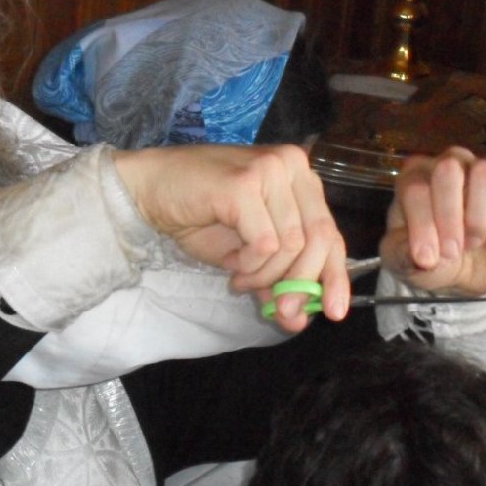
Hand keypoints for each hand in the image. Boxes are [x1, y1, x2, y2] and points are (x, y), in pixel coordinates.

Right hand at [112, 144, 348, 331]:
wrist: (149, 190)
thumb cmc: (198, 215)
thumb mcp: (247, 253)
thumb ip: (277, 277)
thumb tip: (300, 320)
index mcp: (299, 176)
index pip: (330, 231)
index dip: (335, 275)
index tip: (335, 312)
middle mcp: (291, 165)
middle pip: (319, 239)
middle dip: (300, 284)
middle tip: (282, 312)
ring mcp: (269, 170)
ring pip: (290, 246)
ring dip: (263, 275)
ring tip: (239, 277)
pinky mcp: (245, 184)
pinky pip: (264, 245)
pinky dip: (248, 265)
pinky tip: (230, 264)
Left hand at [379, 146, 485, 294]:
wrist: (466, 273)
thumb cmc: (431, 255)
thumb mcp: (406, 261)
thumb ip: (403, 254)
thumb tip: (422, 258)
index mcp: (415, 175)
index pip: (416, 188)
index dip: (422, 226)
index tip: (426, 259)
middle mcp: (451, 162)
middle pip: (448, 170)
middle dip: (449, 216)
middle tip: (451, 251)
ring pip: (485, 174)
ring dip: (477, 219)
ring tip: (472, 242)